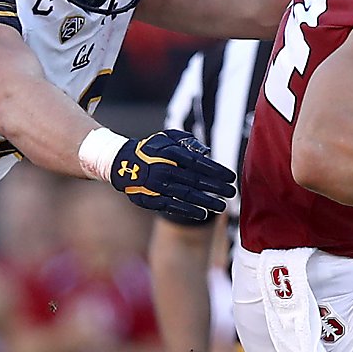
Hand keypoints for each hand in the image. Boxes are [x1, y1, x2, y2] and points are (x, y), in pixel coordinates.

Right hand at [108, 130, 237, 224]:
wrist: (121, 164)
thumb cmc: (150, 150)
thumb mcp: (166, 138)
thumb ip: (187, 141)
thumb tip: (206, 152)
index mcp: (170, 153)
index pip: (199, 163)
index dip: (216, 171)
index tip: (231, 177)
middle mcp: (164, 169)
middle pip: (196, 180)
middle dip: (216, 188)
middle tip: (231, 192)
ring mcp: (157, 185)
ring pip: (187, 195)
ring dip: (206, 201)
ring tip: (221, 206)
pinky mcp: (151, 199)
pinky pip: (173, 206)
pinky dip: (189, 210)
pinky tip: (202, 213)